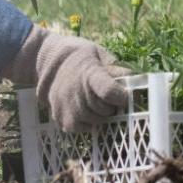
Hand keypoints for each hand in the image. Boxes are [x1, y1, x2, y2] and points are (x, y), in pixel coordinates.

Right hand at [5, 27, 131, 134]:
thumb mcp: (100, 54)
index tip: (128, 96)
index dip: (122, 97)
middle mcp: (76, 93)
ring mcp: (66, 108)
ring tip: (97, 101)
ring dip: (102, 114)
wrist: (47, 61)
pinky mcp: (60, 118)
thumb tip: (135, 80)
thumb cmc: (80, 56)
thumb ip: (117, 68)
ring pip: (97, 121)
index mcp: (89, 73)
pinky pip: (83, 128)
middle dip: (113, 106)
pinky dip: (89, 122)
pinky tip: (86, 109)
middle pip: (105, 109)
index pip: (109, 92)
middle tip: (110, 97)